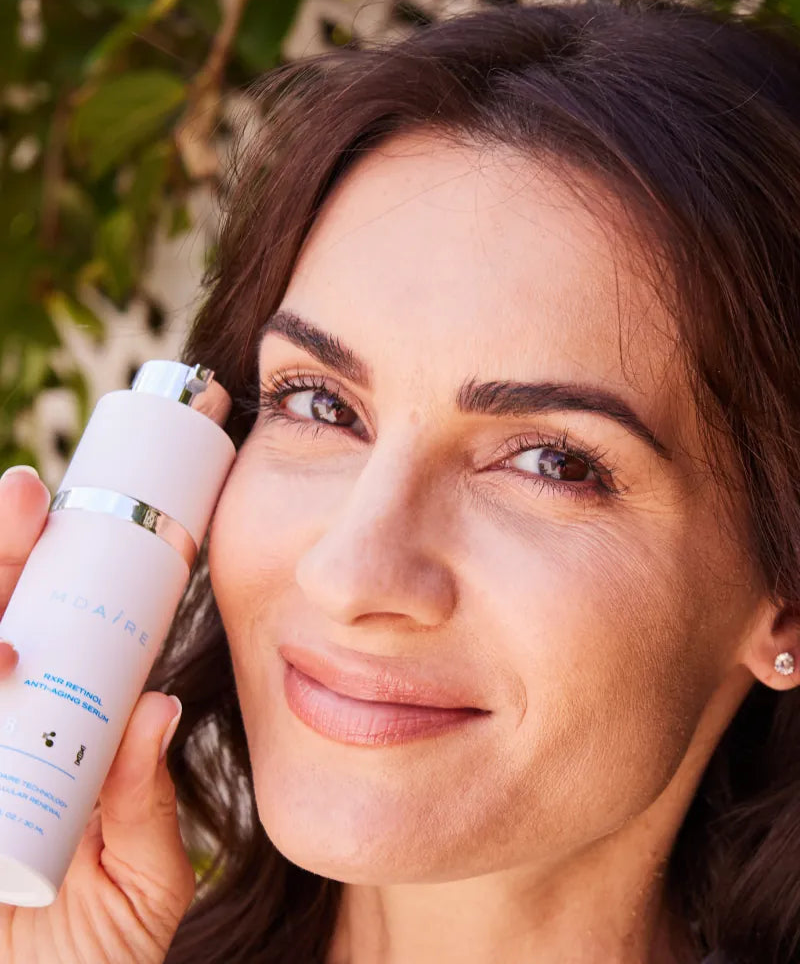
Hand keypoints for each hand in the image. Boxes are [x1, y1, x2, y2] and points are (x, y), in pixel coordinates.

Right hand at [0, 467, 195, 962]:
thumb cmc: (90, 962)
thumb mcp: (136, 886)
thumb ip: (143, 804)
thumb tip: (162, 708)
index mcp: (49, 743)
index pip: (43, 639)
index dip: (45, 572)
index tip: (66, 515)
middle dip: (1, 560)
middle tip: (23, 502)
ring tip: (10, 639)